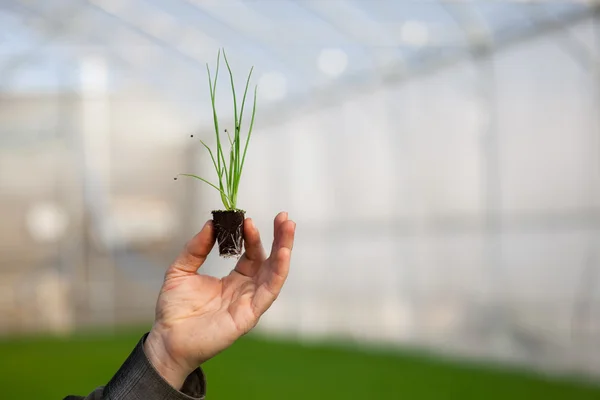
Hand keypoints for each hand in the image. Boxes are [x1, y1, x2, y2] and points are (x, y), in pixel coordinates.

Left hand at [144, 212, 295, 388]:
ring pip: (275, 272)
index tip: (247, 218)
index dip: (252, 236)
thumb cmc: (175, 309)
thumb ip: (196, 248)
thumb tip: (211, 223)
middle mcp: (246, 289)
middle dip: (280, 238)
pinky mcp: (250, 314)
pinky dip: (279, 271)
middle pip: (269, 260)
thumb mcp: (181, 270)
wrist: (167, 338)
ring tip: (288, 227)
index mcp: (234, 279)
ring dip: (284, 249)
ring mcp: (250, 301)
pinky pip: (270, 291)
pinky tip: (283, 253)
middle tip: (284, 216)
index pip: (251, 253)